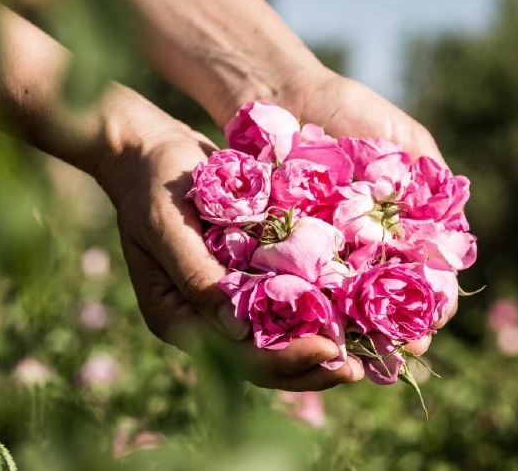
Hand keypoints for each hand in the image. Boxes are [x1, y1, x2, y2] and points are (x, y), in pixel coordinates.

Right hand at [98, 89, 363, 390]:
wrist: (153, 150)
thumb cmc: (152, 184)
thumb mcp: (165, 226)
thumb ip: (196, 277)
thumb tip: (238, 331)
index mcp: (179, 317)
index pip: (236, 356)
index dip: (285, 360)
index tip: (328, 351)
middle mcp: (206, 317)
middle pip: (264, 359)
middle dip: (312, 366)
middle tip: (359, 366)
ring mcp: (228, 297)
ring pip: (279, 338)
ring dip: (320, 344)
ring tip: (366, 349)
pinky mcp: (247, 274)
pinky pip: (284, 301)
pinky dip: (317, 308)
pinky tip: (352, 308)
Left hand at [278, 69, 456, 352]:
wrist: (286, 94)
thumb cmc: (351, 111)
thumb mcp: (404, 139)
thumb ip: (431, 180)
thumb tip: (453, 235)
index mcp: (401, 227)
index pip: (426, 277)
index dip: (434, 302)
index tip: (435, 321)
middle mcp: (366, 246)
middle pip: (386, 300)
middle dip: (396, 330)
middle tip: (399, 352)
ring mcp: (325, 250)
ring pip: (343, 302)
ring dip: (354, 331)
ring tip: (359, 352)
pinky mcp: (283, 247)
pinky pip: (298, 284)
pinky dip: (309, 307)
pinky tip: (315, 327)